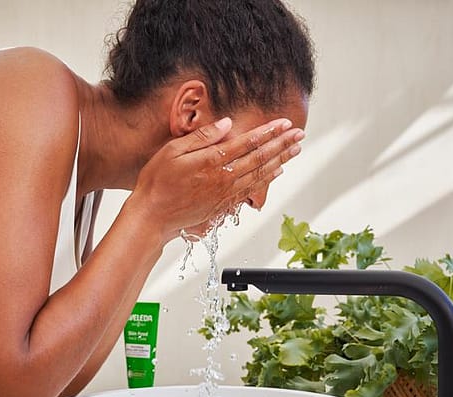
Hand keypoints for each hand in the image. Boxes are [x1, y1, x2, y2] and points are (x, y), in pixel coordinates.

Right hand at [128, 117, 304, 241]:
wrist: (152, 216)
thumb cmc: (157, 182)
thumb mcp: (172, 151)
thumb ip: (201, 138)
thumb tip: (225, 124)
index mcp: (212, 160)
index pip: (247, 142)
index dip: (268, 132)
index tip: (284, 123)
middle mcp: (223, 177)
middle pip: (260, 157)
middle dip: (282, 144)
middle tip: (299, 134)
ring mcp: (225, 192)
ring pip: (261, 173)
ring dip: (281, 160)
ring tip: (296, 149)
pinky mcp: (224, 204)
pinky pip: (252, 189)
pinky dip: (267, 179)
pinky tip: (277, 171)